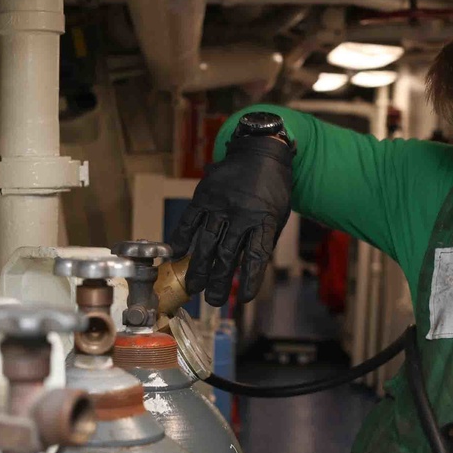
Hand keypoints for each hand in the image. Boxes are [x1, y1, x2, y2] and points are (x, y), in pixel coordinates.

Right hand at [170, 135, 292, 306]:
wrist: (261, 152)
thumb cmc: (272, 189)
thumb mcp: (277, 215)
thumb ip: (263, 240)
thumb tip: (249, 272)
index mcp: (264, 219)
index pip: (256, 257)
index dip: (248, 280)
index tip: (243, 299)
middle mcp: (242, 213)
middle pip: (227, 254)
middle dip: (218, 280)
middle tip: (213, 300)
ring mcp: (221, 204)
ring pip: (207, 242)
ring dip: (199, 267)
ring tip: (195, 287)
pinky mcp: (204, 195)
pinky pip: (190, 220)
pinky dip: (181, 237)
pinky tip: (175, 254)